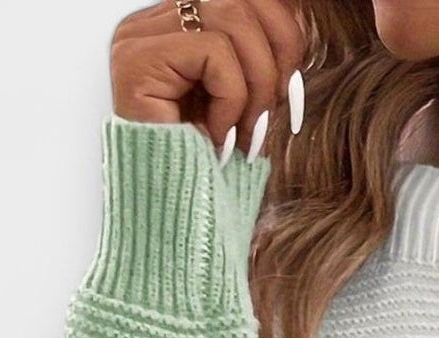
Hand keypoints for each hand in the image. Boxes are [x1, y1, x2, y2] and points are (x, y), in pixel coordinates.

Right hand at [109, 0, 307, 160]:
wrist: (177, 217)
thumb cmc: (212, 168)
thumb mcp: (248, 101)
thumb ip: (262, 55)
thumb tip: (301, 24)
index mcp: (177, 25)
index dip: (283, 33)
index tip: (290, 90)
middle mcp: (151, 21)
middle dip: (274, 58)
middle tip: (269, 115)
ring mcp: (138, 36)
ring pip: (232, 17)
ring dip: (255, 83)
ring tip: (245, 130)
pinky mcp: (136, 59)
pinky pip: (214, 51)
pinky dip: (231, 97)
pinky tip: (218, 135)